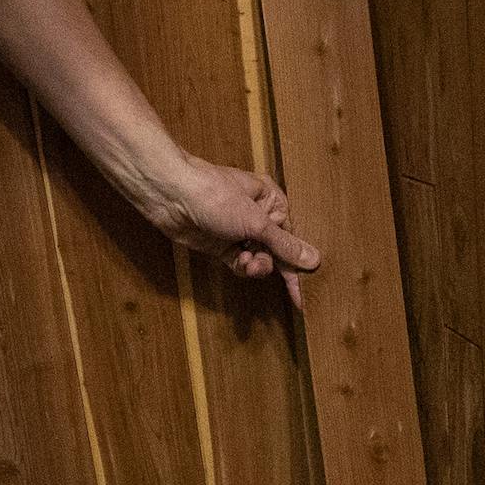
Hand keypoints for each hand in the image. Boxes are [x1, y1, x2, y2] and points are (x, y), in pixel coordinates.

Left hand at [142, 154, 320, 308]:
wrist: (171, 196)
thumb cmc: (214, 195)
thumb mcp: (256, 223)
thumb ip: (285, 245)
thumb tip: (313, 259)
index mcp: (271, 201)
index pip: (291, 237)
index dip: (296, 261)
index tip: (304, 289)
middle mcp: (257, 216)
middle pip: (276, 251)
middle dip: (273, 264)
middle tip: (267, 272)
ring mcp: (238, 231)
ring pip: (258, 259)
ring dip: (256, 266)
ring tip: (247, 263)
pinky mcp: (221, 244)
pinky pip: (240, 263)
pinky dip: (242, 267)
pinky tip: (240, 262)